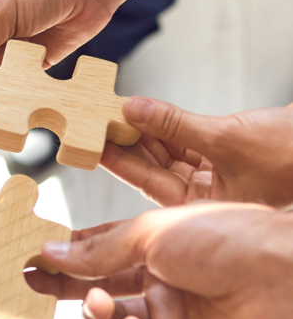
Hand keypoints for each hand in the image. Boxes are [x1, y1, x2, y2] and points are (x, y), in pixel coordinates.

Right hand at [31, 203, 292, 318]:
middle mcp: (159, 278)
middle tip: (30, 285)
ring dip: (96, 315)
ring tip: (97, 306)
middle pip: (98, 285)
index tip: (32, 255)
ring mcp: (170, 314)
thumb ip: (99, 249)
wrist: (286, 277)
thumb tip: (51, 252)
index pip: (97, 248)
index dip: (65, 252)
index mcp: (154, 242)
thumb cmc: (228, 237)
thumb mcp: (151, 231)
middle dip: (65, 286)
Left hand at [101, 97, 292, 208]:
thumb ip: (175, 124)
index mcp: (206, 212)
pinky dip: (169, 129)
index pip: (147, 184)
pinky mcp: (230, 160)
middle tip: (91, 121)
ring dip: (144, 134)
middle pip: (154, 170)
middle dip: (125, 145)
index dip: (118, 159)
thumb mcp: (226, 137)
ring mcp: (219, 180)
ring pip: (169, 155)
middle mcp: (208, 201)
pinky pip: (188, 145)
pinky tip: (144, 112)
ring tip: (111, 111)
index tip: (88, 141)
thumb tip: (131, 106)